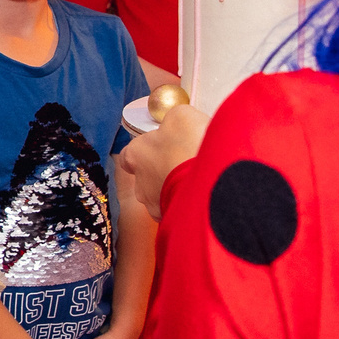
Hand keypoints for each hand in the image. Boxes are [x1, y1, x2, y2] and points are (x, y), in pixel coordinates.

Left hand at [121, 104, 209, 219]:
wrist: (210, 185)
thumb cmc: (189, 147)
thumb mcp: (181, 117)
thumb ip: (172, 120)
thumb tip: (175, 124)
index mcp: (136, 156)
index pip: (129, 155)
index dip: (144, 151)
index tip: (160, 147)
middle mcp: (141, 185)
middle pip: (148, 177)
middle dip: (165, 172)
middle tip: (187, 163)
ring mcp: (156, 207)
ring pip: (164, 197)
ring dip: (178, 189)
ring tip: (200, 181)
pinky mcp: (174, 222)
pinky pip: (181, 212)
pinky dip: (190, 205)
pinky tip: (205, 197)